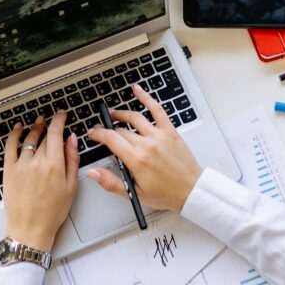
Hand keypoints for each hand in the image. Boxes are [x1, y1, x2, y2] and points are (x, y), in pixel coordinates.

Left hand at [1, 113, 78, 251]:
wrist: (30, 228)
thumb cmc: (52, 212)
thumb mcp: (71, 186)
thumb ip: (72, 160)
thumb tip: (72, 140)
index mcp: (55, 165)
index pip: (56, 133)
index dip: (59, 120)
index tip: (61, 115)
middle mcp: (37, 162)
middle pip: (44, 137)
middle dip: (50, 128)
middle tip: (53, 123)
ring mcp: (21, 165)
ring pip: (29, 139)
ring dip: (35, 129)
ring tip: (38, 123)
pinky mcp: (9, 170)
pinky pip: (10, 147)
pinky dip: (14, 135)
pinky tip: (18, 128)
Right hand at [86, 84, 201, 211]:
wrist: (191, 190)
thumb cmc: (166, 194)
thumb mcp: (134, 193)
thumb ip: (111, 182)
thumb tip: (93, 173)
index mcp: (137, 160)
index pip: (111, 139)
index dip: (98, 134)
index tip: (93, 134)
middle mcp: (147, 144)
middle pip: (121, 130)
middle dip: (108, 128)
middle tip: (101, 129)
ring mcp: (159, 135)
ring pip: (135, 118)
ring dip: (121, 114)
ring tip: (113, 114)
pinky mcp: (170, 131)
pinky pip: (157, 110)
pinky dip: (146, 98)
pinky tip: (137, 90)